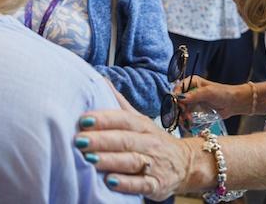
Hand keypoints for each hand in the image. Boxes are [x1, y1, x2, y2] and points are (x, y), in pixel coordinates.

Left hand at [76, 87, 195, 199]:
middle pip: (124, 139)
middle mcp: (149, 143)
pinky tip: (110, 182)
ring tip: (89, 160)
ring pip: (131, 161)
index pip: (123, 119)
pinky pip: (142, 185)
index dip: (104, 119)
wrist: (186, 163)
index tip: (83, 120)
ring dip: (110, 160)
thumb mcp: (140, 120)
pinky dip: (126, 184)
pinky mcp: (157, 185)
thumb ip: (120, 104)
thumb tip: (100, 79)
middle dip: (101, 140)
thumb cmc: (154, 140)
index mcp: (142, 126)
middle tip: (79, 141)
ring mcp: (154, 164)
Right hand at [175, 76, 251, 118]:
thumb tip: (180, 98)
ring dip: (183, 116)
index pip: (178, 88)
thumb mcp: (208, 92)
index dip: (176, 97)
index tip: (179, 106)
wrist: (233, 103)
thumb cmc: (223, 93)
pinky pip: (187, 115)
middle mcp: (190, 91)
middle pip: (178, 100)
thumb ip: (194, 95)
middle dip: (180, 109)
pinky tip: (189, 123)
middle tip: (184, 116)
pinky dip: (187, 120)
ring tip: (189, 121)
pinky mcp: (196, 110)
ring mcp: (193, 101)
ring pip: (181, 109)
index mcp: (192, 82)